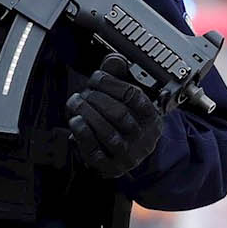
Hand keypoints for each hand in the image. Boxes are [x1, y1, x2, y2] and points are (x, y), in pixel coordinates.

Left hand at [66, 55, 163, 178]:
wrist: (129, 155)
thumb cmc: (127, 122)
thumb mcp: (127, 99)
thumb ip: (119, 77)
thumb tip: (114, 60)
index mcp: (151, 117)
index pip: (134, 96)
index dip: (112, 83)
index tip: (97, 77)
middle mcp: (144, 138)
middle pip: (120, 115)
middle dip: (97, 99)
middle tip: (84, 92)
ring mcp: (128, 155)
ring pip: (108, 134)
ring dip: (88, 114)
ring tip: (76, 102)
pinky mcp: (111, 167)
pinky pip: (95, 152)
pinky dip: (83, 134)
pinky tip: (75, 120)